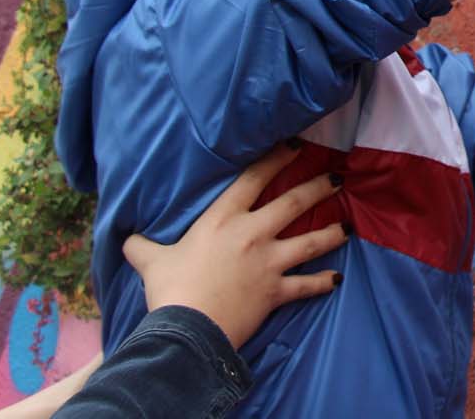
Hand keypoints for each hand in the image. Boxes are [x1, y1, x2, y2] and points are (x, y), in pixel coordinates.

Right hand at [122, 144, 347, 348]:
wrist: (187, 328)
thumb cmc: (169, 290)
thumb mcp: (150, 262)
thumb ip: (143, 247)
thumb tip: (126, 239)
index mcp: (222, 219)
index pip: (253, 179)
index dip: (276, 159)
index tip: (295, 146)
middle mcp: (252, 234)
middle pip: (293, 204)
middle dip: (318, 188)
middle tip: (337, 179)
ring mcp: (269, 262)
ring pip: (311, 241)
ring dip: (332, 233)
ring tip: (348, 227)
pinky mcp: (276, 291)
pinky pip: (307, 286)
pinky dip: (323, 283)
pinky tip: (337, 279)